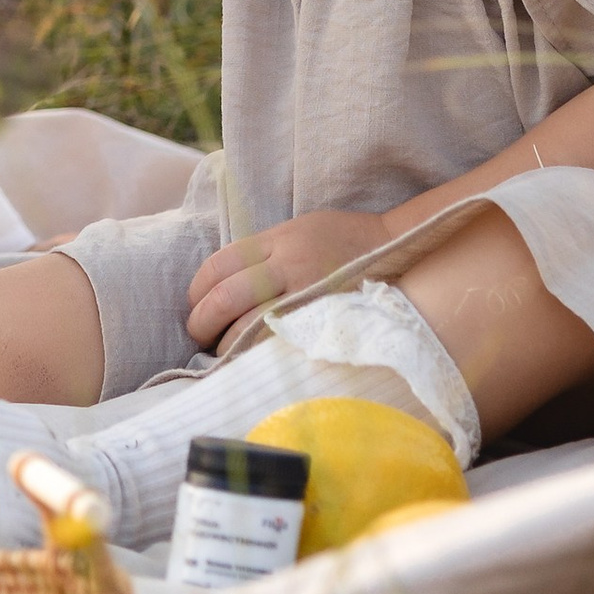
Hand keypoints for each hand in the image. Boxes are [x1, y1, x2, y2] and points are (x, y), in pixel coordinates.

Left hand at [184, 208, 391, 346]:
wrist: (398, 249)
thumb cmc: (344, 242)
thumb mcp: (300, 232)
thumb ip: (266, 254)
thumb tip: (226, 284)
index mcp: (279, 239)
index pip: (220, 264)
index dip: (198, 289)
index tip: (195, 306)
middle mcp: (289, 264)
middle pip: (226, 296)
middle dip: (203, 321)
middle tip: (199, 336)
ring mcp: (307, 295)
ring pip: (247, 326)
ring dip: (225, 345)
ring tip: (221, 354)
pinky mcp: (323, 320)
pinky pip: (278, 342)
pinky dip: (257, 355)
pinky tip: (249, 362)